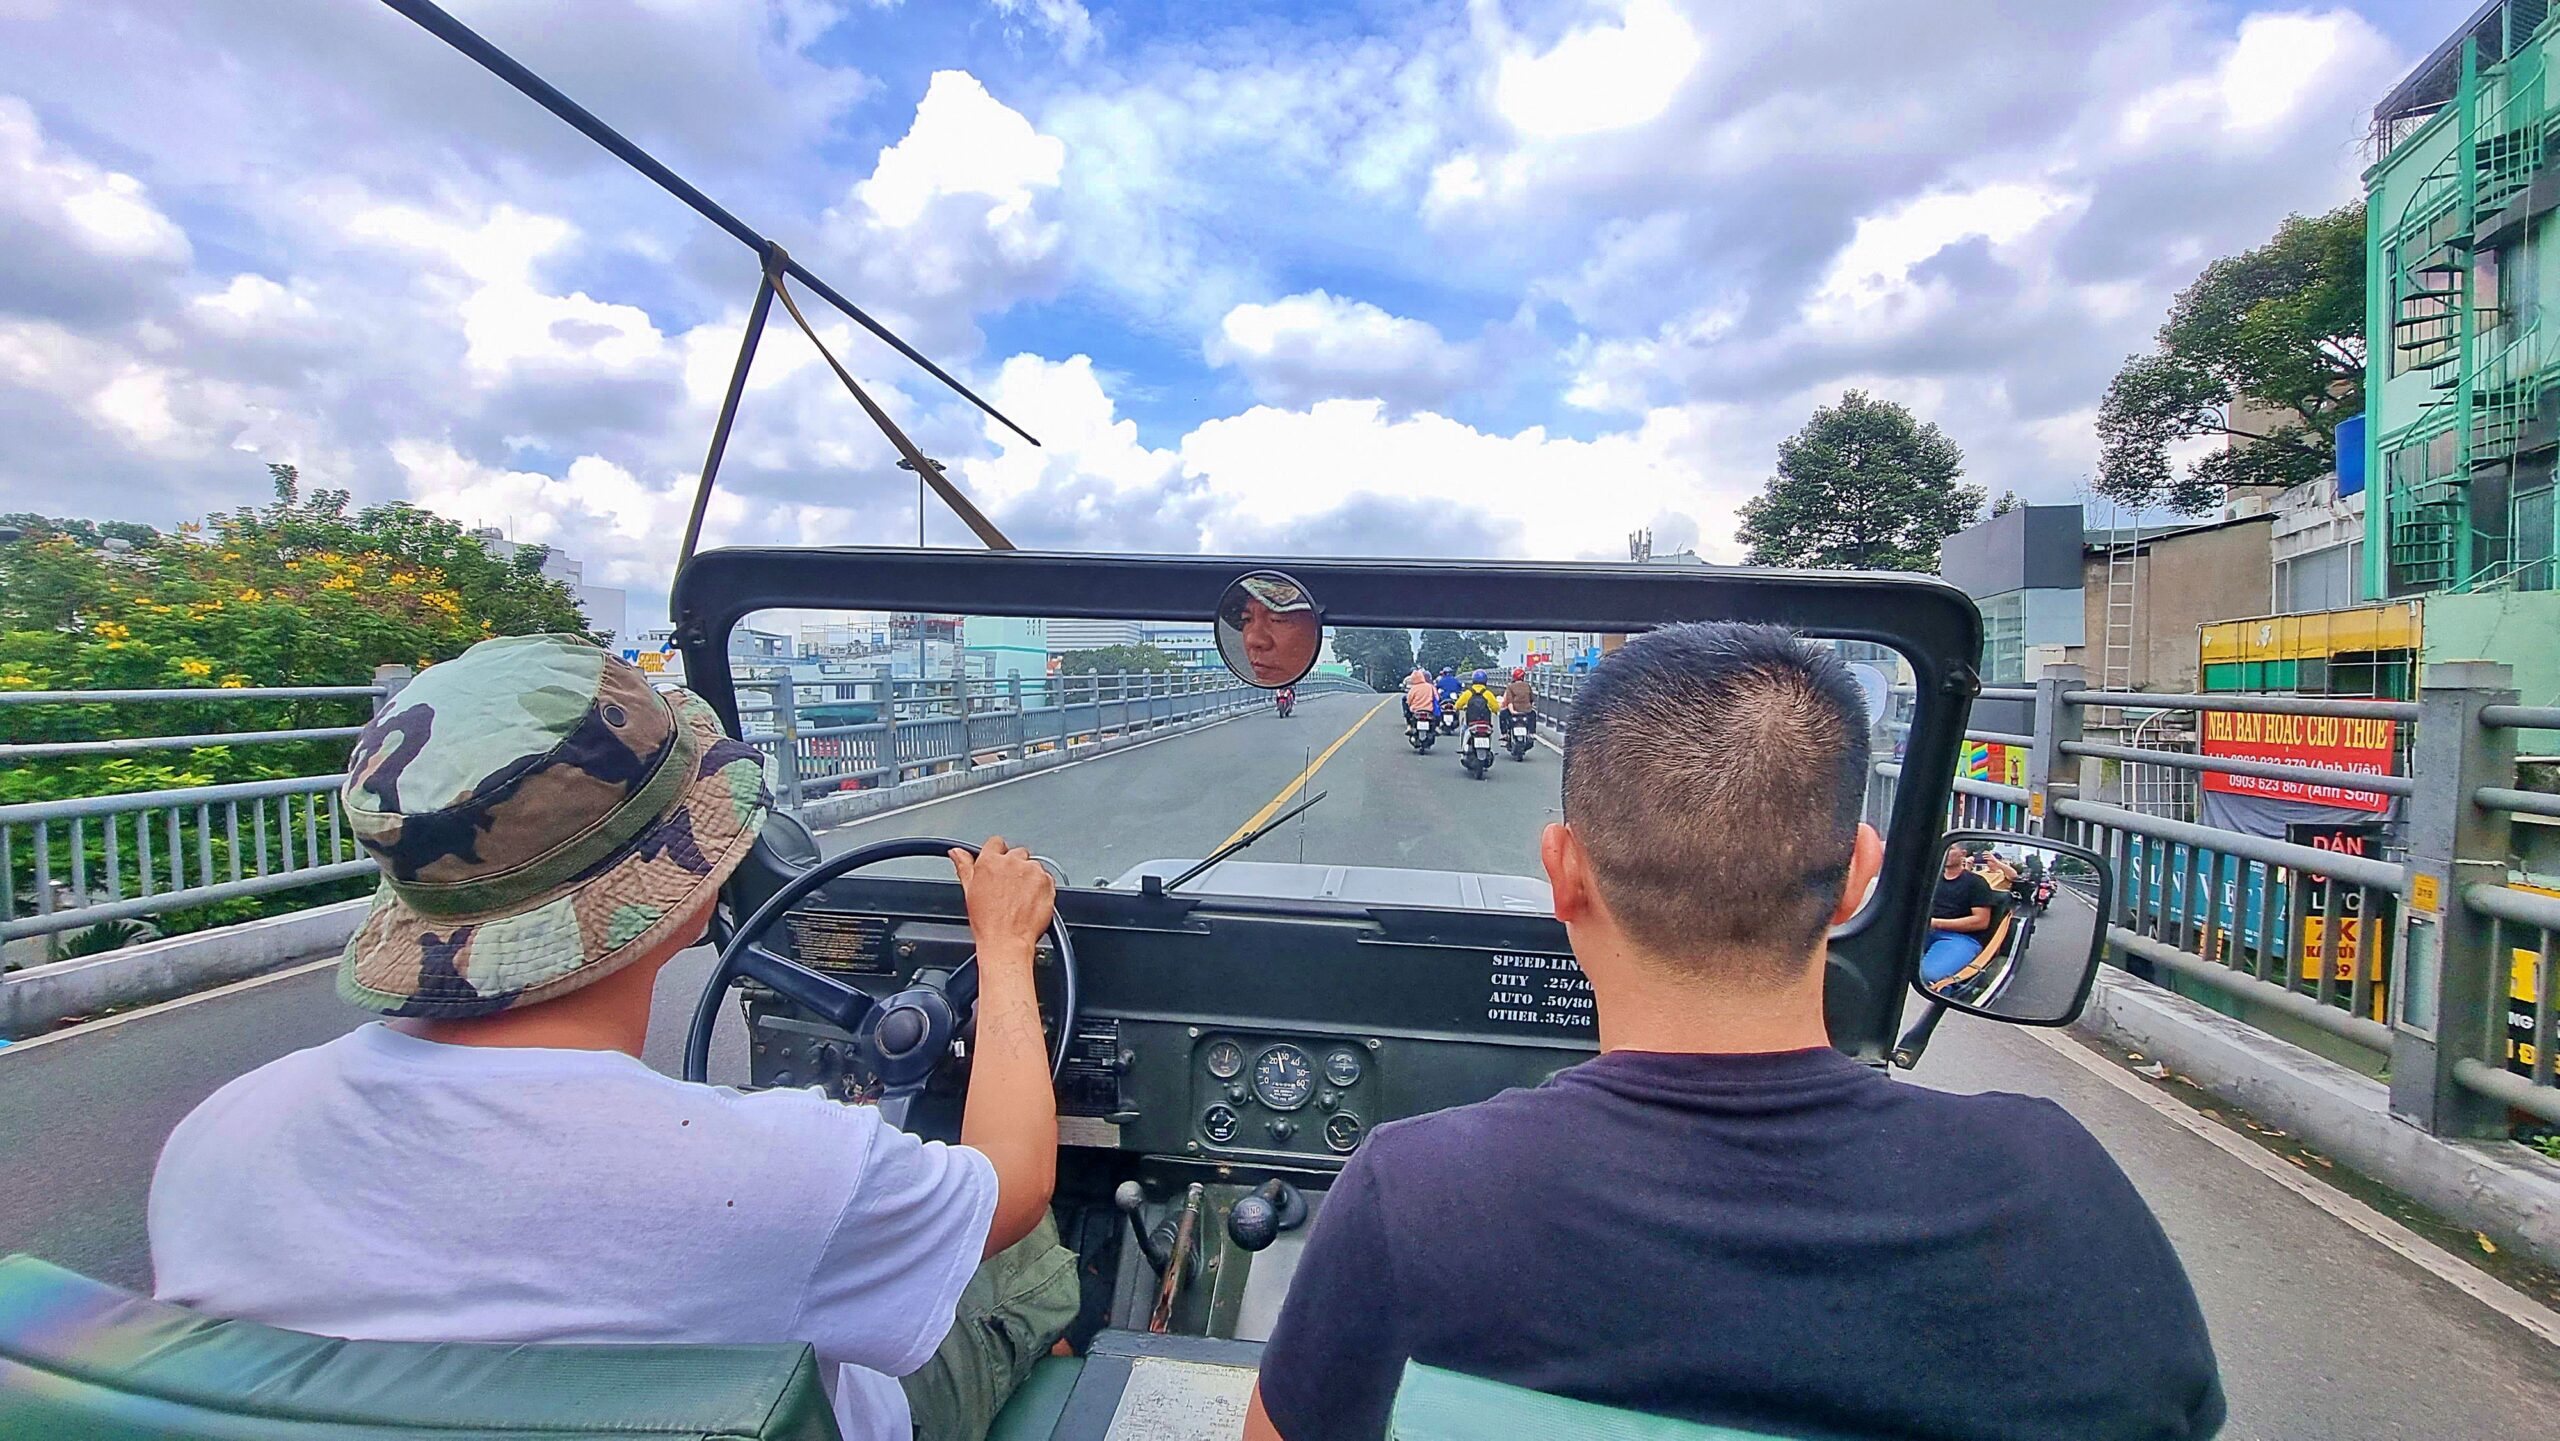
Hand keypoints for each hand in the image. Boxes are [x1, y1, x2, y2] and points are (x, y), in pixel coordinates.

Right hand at [950, 837, 1054, 971]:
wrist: (1007, 941)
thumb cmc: (988, 922)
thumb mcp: (969, 892)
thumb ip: (964, 866)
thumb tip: (956, 852)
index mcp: (990, 862)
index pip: (996, 843)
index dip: (997, 855)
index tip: (999, 868)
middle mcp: (1012, 862)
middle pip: (1017, 854)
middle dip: (1015, 867)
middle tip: (1010, 889)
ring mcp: (1032, 871)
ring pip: (1033, 866)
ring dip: (1029, 877)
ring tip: (1021, 898)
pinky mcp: (1047, 882)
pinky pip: (1047, 878)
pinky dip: (1042, 887)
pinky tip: (1032, 901)